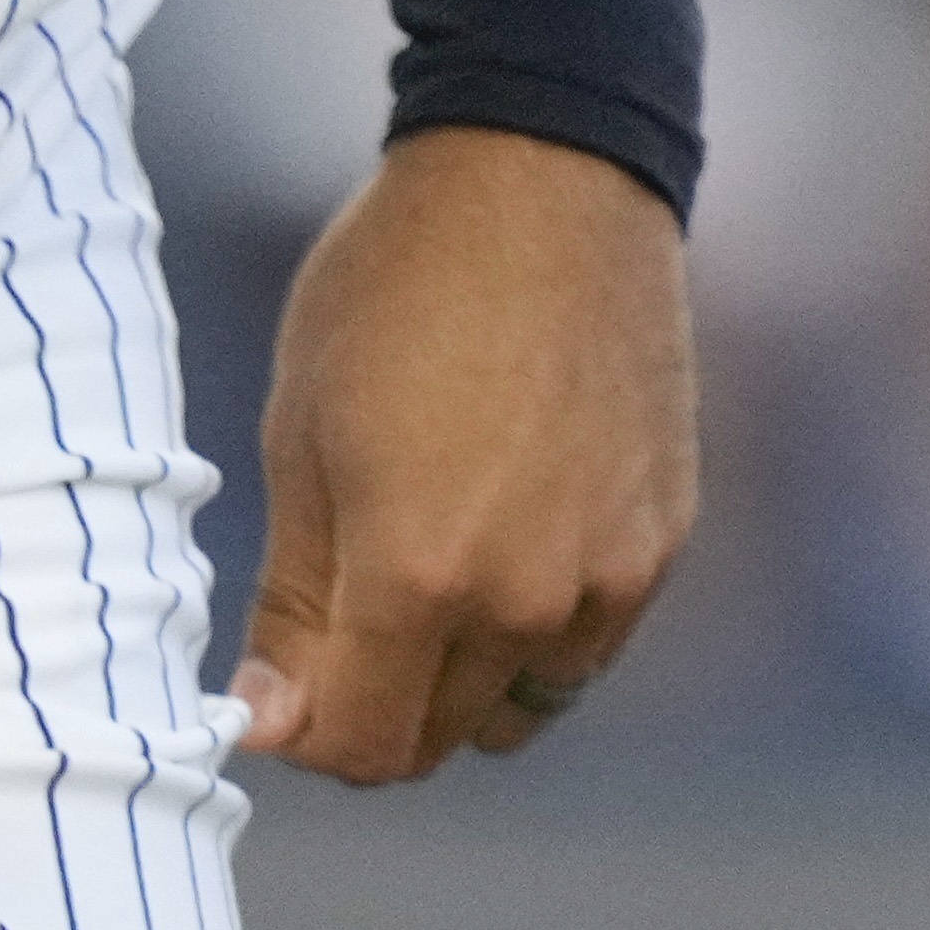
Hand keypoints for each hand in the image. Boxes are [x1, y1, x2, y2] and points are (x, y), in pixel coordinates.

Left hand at [230, 126, 692, 784]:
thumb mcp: (302, 436)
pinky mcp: (662, 544)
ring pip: (517, 708)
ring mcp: (610, 578)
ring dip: (461, 678)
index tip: (280, 680)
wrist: (543, 180)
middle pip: (438, 740)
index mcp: (419, 574)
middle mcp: (527, 600)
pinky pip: (585, 647)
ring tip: (429, 565)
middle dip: (374, 703)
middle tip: (340, 613)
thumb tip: (267, 726)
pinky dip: (536, 629)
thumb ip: (291, 600)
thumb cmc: (395, 291)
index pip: (361, 748)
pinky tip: (506, 527)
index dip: (305, 732)